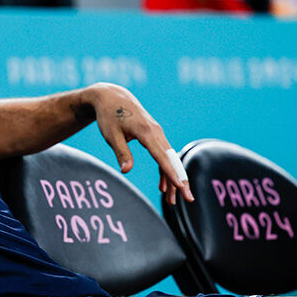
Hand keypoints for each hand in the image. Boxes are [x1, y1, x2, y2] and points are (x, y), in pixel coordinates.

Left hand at [88, 83, 193, 204]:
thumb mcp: (111, 135)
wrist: (111, 96)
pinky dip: (165, 169)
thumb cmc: (109, 115)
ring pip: (169, 158)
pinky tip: (163, 185)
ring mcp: (156, 132)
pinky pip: (163, 154)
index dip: (171, 172)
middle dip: (180, 180)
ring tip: (172, 200)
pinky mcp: (154, 134)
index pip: (162, 155)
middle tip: (188, 199)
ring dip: (172, 178)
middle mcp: (156, 131)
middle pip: (171, 159)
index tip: (180, 185)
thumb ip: (121, 152)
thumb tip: (126, 171)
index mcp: (145, 131)